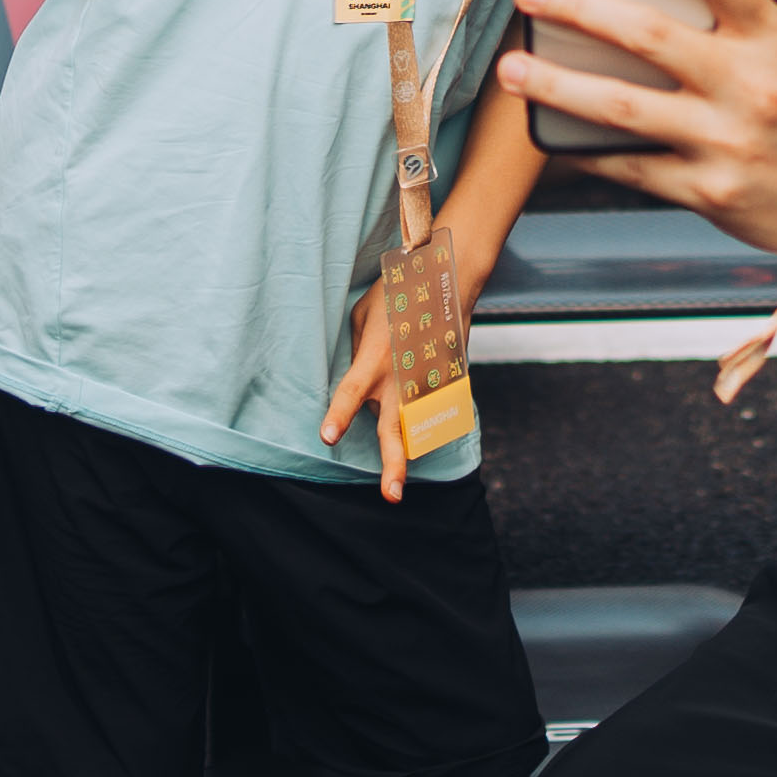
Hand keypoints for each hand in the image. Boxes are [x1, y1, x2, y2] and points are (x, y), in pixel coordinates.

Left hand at [314, 237, 492, 499]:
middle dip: (393, 465)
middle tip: (391, 496)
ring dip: (405, 454)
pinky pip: (431, 409)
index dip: (338, 416)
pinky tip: (420, 424)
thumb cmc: (399, 292)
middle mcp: (400, 378)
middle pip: (394, 429)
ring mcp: (425, 382)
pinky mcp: (445, 381)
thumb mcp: (362, 316)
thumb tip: (356, 375)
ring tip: (396, 487)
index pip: (350, 393)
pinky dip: (423, 418)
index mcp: (374, 359)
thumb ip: (356, 350)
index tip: (327, 438)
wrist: (449, 280)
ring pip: (414, 427)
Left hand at [493, 0, 776, 264]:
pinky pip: (631, 165)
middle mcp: (752, 86)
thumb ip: (728, 21)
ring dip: (557, 83)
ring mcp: (729, 142)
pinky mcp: (710, 192)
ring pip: (623, 107)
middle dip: (579, 9)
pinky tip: (553, 132)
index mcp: (775, 36)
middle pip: (652, 36)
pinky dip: (584, 148)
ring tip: (515, 68)